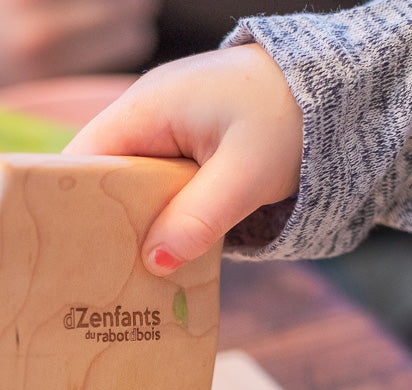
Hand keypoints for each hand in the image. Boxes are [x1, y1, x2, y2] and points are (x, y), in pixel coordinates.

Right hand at [64, 44, 303, 274]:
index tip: (73, 255)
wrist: (338, 88)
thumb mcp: (246, 174)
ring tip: (134, 274)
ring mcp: (170, 128)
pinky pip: (163, 183)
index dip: (74, 204)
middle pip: (106, 176)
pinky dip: (165, 213)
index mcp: (148, 108)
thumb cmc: (292, 118)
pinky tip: (170, 249)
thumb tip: (154, 262)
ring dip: (139, 223)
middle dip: (106, 223)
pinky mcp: (193, 145)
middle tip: (104, 279)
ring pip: (136, 184)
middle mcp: (149, 113)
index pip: (84, 158)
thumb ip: (199, 218)